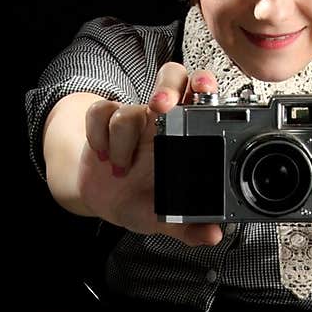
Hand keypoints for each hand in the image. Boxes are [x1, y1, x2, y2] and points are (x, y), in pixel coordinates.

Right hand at [75, 65, 224, 246]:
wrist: (102, 198)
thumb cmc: (139, 200)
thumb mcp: (164, 217)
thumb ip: (188, 227)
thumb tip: (213, 236)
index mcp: (183, 136)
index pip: (200, 97)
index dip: (205, 86)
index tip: (205, 91)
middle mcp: (161, 121)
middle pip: (172, 76)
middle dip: (168, 85)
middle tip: (161, 105)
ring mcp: (132, 119)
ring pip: (129, 108)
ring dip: (122, 141)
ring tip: (122, 170)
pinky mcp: (104, 121)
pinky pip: (100, 112)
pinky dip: (98, 135)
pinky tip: (104, 156)